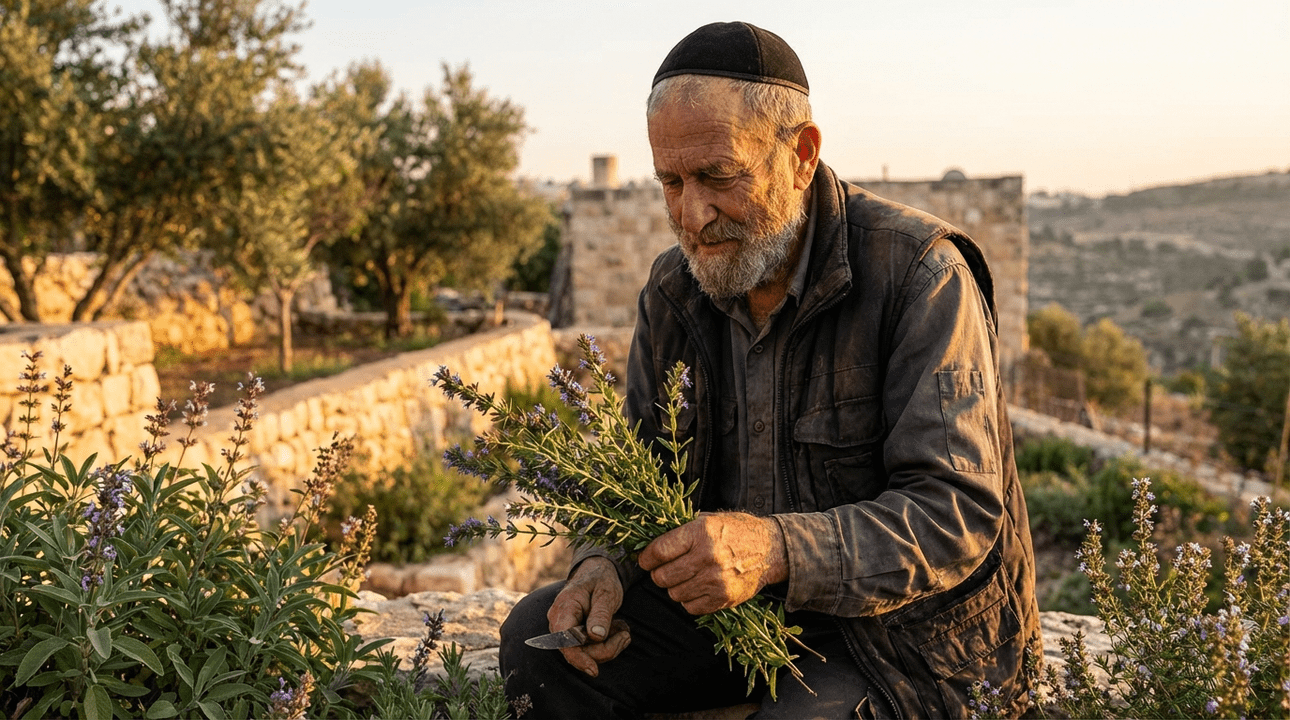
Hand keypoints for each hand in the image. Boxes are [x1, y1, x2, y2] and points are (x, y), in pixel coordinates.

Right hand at [546, 556, 631, 676]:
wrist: (597, 573)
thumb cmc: (600, 579)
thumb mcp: (606, 593)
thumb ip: (601, 614)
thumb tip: (596, 636)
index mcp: (564, 608)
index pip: (564, 639)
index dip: (578, 658)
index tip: (594, 670)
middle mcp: (558, 621)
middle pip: (578, 650)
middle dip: (606, 648)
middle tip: (627, 633)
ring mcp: (565, 630)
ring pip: (586, 653)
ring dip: (609, 646)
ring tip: (623, 628)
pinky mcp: (574, 636)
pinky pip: (589, 650)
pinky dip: (606, 644)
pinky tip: (616, 629)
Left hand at [638, 512, 787, 614]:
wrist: (771, 549)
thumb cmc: (737, 531)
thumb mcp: (709, 519)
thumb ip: (682, 530)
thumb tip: (651, 542)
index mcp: (701, 533)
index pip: (659, 551)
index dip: (646, 557)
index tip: (644, 560)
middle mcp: (707, 557)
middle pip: (663, 576)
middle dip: (658, 574)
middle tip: (664, 569)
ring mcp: (716, 580)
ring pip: (675, 594)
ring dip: (675, 587)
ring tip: (685, 577)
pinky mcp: (723, 598)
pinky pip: (691, 607)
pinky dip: (689, 600)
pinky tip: (697, 587)